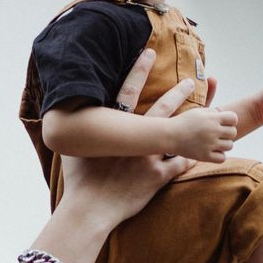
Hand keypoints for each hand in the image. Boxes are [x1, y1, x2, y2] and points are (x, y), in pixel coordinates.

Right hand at [60, 51, 189, 222]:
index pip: (127, 93)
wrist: (90, 209)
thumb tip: (57, 120)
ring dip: (191, 123)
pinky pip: (178, 165)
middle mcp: (135, 140)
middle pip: (160, 110)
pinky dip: (190, 159)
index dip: (138, 71)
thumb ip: (72, 135)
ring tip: (206, 114)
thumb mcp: (71, 152)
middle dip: (176, 93)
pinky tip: (203, 154)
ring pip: (175, 135)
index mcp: (114, 130)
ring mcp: (148, 158)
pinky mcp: (156, 178)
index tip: (149, 53)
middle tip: (190, 80)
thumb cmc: (79, 182)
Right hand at [164, 103, 239, 161]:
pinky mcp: (205, 156)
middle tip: (218, 134)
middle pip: (233, 132)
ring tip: (215, 143)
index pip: (233, 118)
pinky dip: (219, 155)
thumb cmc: (183, 122)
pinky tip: (212, 151)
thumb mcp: (197, 111)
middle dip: (227, 132)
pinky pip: (222, 158)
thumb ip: (212, 111)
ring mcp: (209, 144)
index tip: (223, 122)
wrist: (168, 135)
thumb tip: (224, 115)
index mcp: (211, 118)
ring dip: (224, 144)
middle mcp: (212, 131)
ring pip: (230, 146)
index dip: (230, 120)